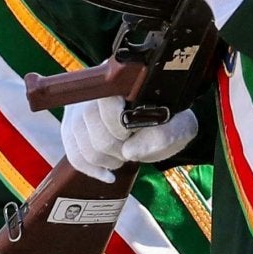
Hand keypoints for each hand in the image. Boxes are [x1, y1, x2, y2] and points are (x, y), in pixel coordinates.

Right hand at [61, 100, 197, 181]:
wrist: (162, 125)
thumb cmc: (172, 122)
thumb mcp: (180, 127)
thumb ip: (164, 135)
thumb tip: (130, 151)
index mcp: (124, 79)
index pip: (105, 99)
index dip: (118, 125)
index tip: (134, 134)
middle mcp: (95, 88)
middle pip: (90, 123)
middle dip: (114, 146)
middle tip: (131, 150)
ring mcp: (79, 107)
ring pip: (79, 141)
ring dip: (104, 159)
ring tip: (122, 157)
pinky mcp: (72, 126)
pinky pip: (72, 153)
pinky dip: (91, 168)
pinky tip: (109, 174)